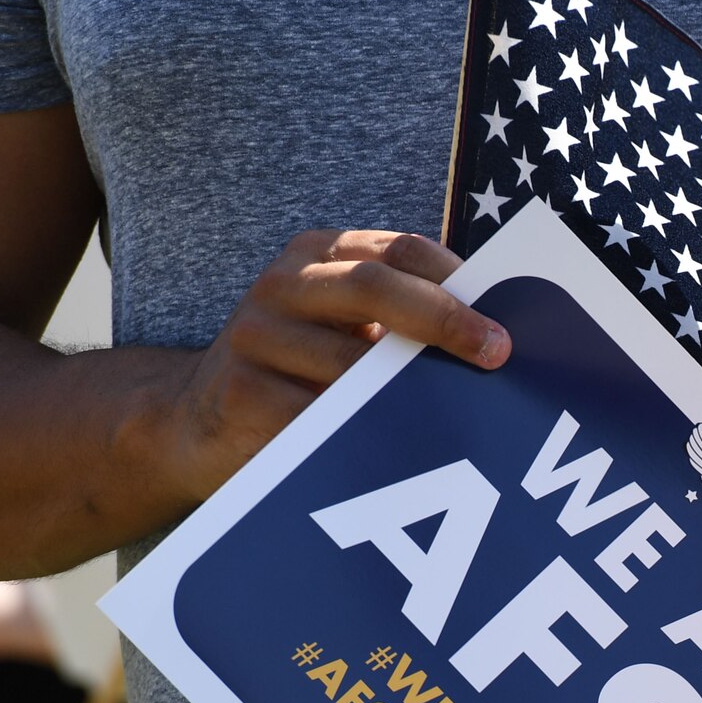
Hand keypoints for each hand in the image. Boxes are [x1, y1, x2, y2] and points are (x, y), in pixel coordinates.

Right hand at [166, 229, 508, 502]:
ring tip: (464, 413)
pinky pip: (320, 417)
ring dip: (413, 389)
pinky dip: (367, 433)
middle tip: (495, 355)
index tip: (503, 325)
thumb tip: (495, 334)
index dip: (456, 283)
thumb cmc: (300, 370)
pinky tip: (406, 452)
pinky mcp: (242, 393)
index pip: (400, 250)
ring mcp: (256, 335)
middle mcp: (283, 285)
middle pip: (375, 286)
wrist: (199, 422)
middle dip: (444, 320)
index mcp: (319, 255)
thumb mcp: (343, 326)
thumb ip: (402, 316)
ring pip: (351, 362)